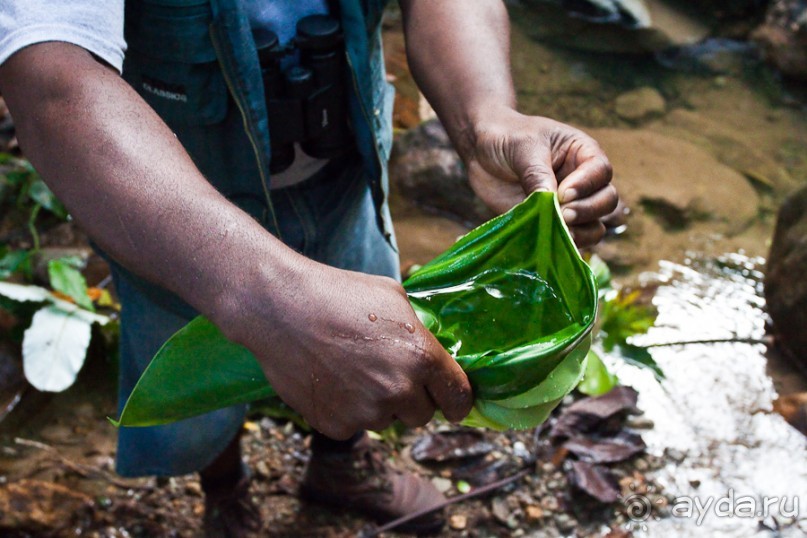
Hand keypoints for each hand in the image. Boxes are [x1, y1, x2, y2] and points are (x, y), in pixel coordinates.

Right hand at [226, 259, 473, 439]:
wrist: (282, 309)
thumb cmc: (338, 293)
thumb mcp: (393, 298)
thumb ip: (419, 331)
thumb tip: (431, 349)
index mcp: (422, 358)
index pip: (459, 398)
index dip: (458, 401)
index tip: (453, 404)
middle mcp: (400, 391)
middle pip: (423, 415)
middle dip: (412, 399)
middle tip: (387, 375)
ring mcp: (367, 412)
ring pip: (387, 421)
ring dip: (378, 405)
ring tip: (351, 370)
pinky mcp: (337, 425)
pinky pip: (354, 426)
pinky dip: (347, 411)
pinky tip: (331, 380)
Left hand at [460, 107, 617, 246]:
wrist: (479, 151)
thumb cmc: (506, 138)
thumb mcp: (523, 147)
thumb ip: (537, 174)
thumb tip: (552, 204)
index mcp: (581, 152)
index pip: (601, 171)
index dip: (587, 185)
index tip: (563, 194)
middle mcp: (582, 180)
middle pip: (606, 200)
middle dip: (587, 211)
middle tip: (562, 216)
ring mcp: (569, 205)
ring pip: (594, 225)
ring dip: (581, 233)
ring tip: (558, 233)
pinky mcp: (552, 224)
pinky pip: (570, 240)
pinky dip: (563, 246)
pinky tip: (548, 245)